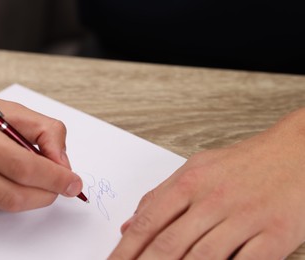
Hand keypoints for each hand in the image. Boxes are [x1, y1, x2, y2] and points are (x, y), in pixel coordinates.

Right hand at [0, 69, 81, 213]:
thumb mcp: (10, 108)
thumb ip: (46, 131)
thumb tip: (62, 165)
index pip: (22, 166)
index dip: (55, 178)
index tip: (73, 183)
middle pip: (15, 195)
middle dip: (47, 193)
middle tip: (61, 186)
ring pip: (2, 205)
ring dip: (27, 194)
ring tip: (29, 174)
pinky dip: (3, 195)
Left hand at [110, 108, 304, 258]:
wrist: (295, 152)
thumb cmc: (243, 163)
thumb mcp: (196, 169)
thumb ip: (160, 196)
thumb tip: (129, 225)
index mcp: (191, 182)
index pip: (148, 222)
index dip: (126, 250)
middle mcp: (214, 200)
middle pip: (169, 244)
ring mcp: (245, 218)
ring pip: (202, 258)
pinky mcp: (275, 235)